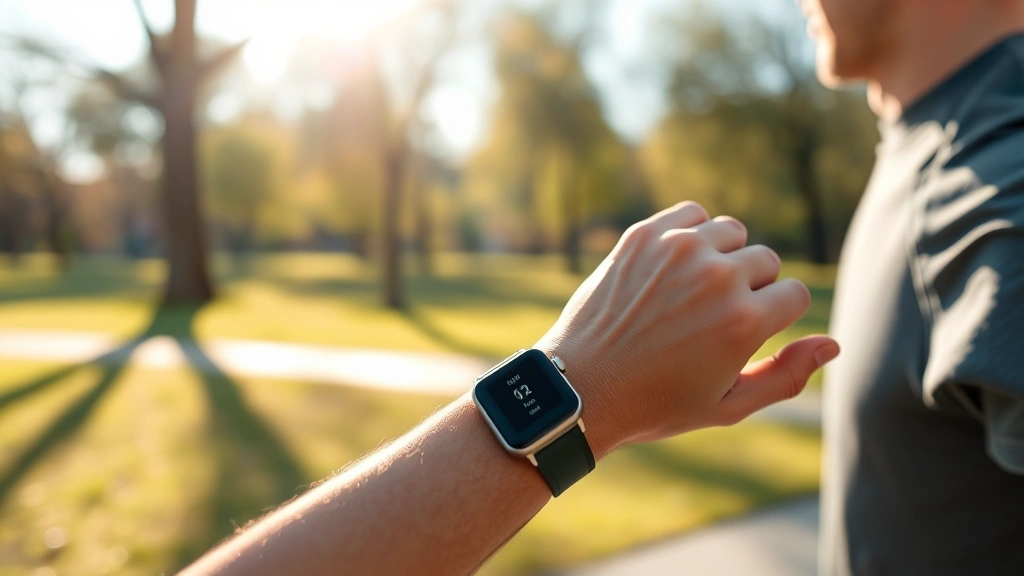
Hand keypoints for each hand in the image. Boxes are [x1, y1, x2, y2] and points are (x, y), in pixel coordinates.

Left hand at [535, 201, 838, 457]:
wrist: (580, 386)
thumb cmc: (656, 404)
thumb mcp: (728, 406)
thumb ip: (786, 376)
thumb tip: (833, 344)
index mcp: (744, 321)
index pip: (794, 294)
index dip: (774, 316)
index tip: (743, 335)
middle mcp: (717, 277)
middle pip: (766, 261)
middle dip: (750, 288)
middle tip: (710, 320)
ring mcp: (679, 250)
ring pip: (732, 232)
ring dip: (723, 256)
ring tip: (693, 291)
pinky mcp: (644, 234)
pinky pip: (693, 213)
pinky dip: (692, 232)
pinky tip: (676, 264)